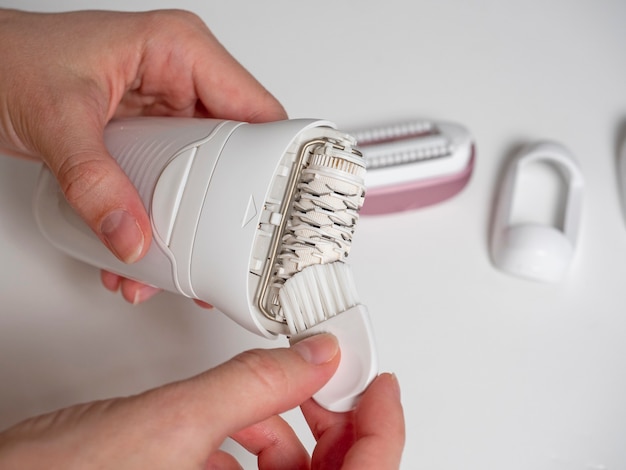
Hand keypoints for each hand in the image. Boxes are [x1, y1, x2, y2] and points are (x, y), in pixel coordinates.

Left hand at [0, 8, 286, 303]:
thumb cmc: (8, 57)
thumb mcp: (58, 120)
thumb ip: (94, 184)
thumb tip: (130, 235)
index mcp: (179, 50)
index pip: (256, 108)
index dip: (276, 157)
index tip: (278, 200)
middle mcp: (179, 79)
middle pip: (235, 151)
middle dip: (224, 204)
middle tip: (224, 241)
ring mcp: (165, 109)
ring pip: (204, 173)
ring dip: (189, 221)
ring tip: (176, 256)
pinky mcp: (148, 136)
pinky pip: (173, 181)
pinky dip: (161, 216)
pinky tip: (144, 243)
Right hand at [0, 334, 404, 468]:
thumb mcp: (173, 421)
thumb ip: (255, 383)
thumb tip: (316, 355)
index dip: (382, 432)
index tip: (380, 388)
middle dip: (335, 425)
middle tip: (328, 381)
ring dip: (290, 431)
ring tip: (274, 395)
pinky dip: (255, 443)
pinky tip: (236, 421)